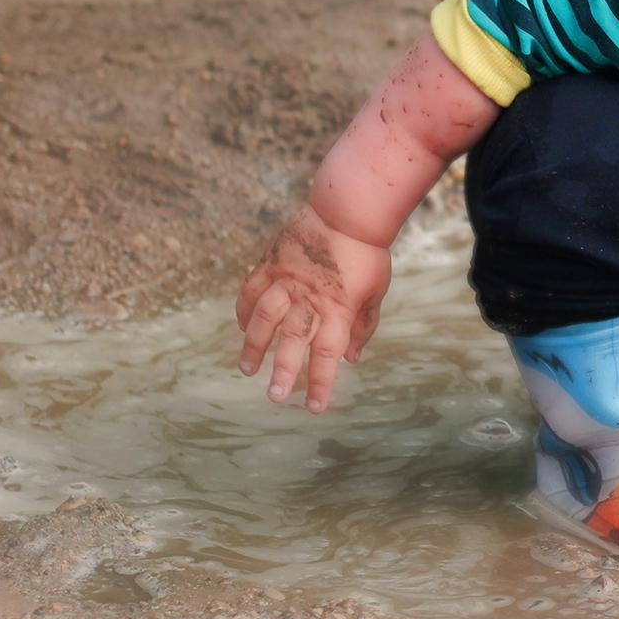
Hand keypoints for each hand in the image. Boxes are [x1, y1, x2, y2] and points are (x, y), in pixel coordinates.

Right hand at [235, 203, 391, 412]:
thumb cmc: (368, 253)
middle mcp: (310, 297)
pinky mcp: (271, 262)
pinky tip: (242, 327)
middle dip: (283, 372)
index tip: (313, 408)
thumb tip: (351, 358)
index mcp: (338, 307)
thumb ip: (363, 325)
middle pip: (293, 341)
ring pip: (264, 318)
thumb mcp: (376, 291)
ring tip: (247, 368)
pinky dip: (244, 310)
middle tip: (274, 397)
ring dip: (254, 345)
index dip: (320, 383)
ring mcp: (287, 279)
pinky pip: (251, 290)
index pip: (327, 354)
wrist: (349, 210)